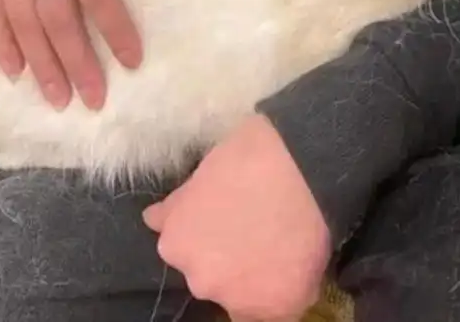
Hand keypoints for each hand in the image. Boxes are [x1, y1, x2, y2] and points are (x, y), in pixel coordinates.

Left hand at [143, 114, 330, 321]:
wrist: (305, 167)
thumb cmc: (253, 154)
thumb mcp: (203, 169)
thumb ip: (178, 204)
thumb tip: (153, 218)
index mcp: (175, 240)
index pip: (182, 246)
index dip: (204, 233)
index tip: (224, 220)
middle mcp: (197, 277)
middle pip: (209, 273)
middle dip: (226, 256)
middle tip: (252, 229)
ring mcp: (234, 297)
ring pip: (239, 293)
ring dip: (251, 276)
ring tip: (277, 245)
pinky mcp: (273, 309)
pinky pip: (271, 310)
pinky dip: (278, 293)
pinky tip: (291, 265)